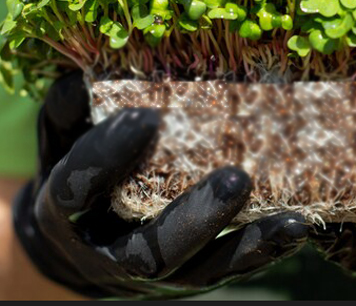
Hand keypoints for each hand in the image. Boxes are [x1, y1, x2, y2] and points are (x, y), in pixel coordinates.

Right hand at [13, 74, 307, 298]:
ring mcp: (151, 275)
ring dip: (246, 244)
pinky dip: (262, 252)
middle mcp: (108, 254)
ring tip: (292, 219)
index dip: (106, 156)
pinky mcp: (186, 277)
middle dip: (194, 216)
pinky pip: (225, 273)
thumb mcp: (59, 143)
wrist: (77, 247)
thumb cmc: (75, 182)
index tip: (146, 116)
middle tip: (238, 177)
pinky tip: (296, 228)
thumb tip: (79, 79)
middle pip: (147, 251)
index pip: (78, 190)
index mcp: (67, 215)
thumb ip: (67, 114)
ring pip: (197, 270)